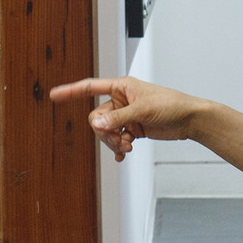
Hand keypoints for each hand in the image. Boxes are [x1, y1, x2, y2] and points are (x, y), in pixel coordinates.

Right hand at [48, 76, 202, 161]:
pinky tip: (123, 155)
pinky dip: (119, 148)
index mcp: (121, 87)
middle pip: (97, 117)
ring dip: (113, 141)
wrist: (188, 119)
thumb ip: (118, 119)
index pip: (90, 87)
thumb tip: (96, 126)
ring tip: (126, 147)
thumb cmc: (170, 105)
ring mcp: (126, 115)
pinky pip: (117, 139)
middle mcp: (121, 100)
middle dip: (104, 132)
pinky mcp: (133, 128)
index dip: (71, 91)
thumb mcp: (142, 111)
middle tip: (118, 140)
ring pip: (106, 131)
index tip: (55, 95)